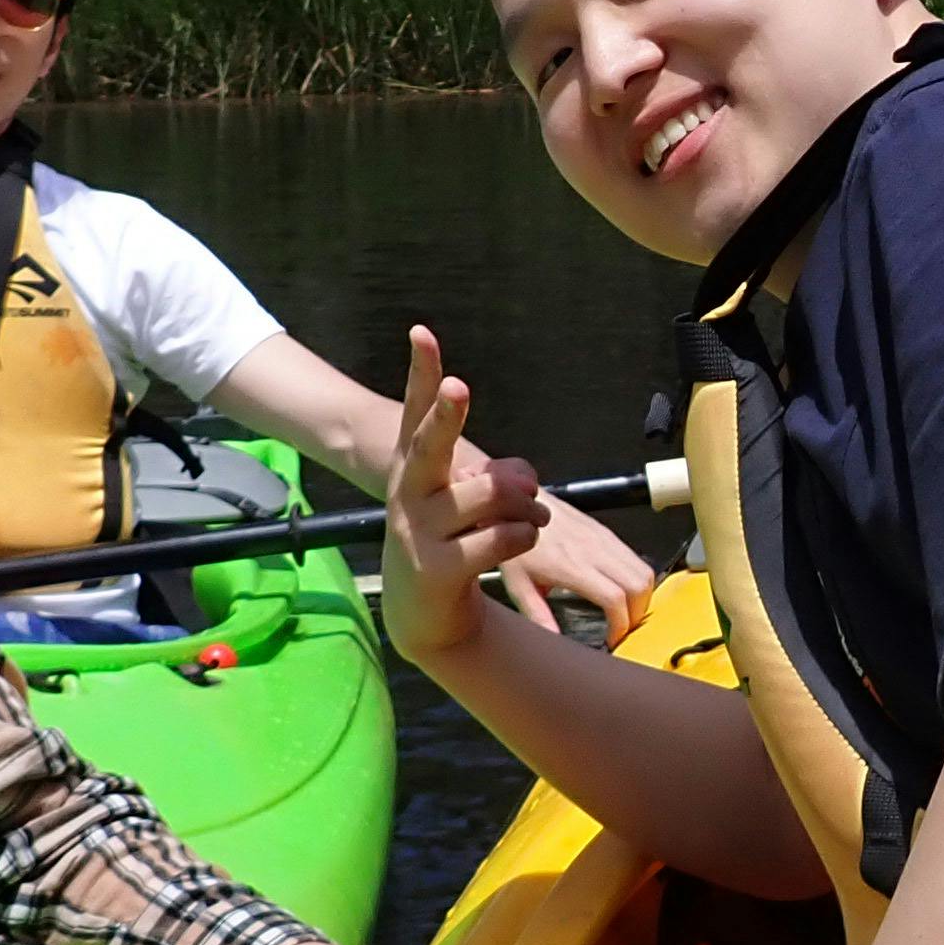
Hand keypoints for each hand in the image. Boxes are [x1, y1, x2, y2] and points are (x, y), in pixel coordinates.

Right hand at [383, 328, 542, 669]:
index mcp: (415, 463)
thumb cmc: (451, 538)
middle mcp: (410, 490)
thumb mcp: (463, 498)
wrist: (422, 612)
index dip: (421, 371)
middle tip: (460, 386)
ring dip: (528, 504)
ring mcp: (419, 530)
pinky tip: (520, 541)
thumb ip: (496, 476)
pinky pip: (502, 539)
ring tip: (533, 516)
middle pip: (431, 443)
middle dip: (447, 414)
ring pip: (491, 494)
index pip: (415, 409)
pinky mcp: (437, 569)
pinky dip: (524, 536)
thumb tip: (524, 483)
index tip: (421, 332)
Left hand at [497, 490, 655, 643]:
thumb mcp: (519, 584)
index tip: (613, 639)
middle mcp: (594, 550)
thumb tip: (554, 641)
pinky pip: (636, 559)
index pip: (614, 598)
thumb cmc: (519, 543)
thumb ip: (537, 615)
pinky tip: (623, 591)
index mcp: (572, 566)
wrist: (520, 505)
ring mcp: (604, 539)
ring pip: (644, 571)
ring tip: (626, 614)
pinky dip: (638, 580)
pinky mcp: (607, 533)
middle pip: (639, 586)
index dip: (621, 624)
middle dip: (637, 615)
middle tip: (623, 630)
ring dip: (642, 597)